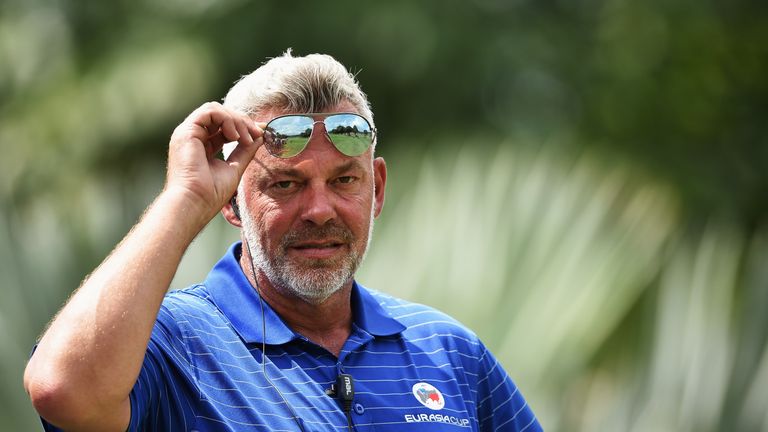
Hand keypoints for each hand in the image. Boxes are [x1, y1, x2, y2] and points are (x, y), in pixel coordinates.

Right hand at [166, 102, 261, 217]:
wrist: (195, 203)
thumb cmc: (211, 194)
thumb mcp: (235, 167)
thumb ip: (245, 151)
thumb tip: (260, 136)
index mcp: (201, 146)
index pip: (223, 127)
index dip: (243, 126)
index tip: (262, 132)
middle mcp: (193, 137)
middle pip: (220, 115)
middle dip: (243, 121)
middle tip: (257, 134)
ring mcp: (187, 134)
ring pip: (215, 110)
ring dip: (236, 120)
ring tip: (245, 139)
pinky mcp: (186, 132)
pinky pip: (209, 111)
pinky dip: (227, 119)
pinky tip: (235, 136)